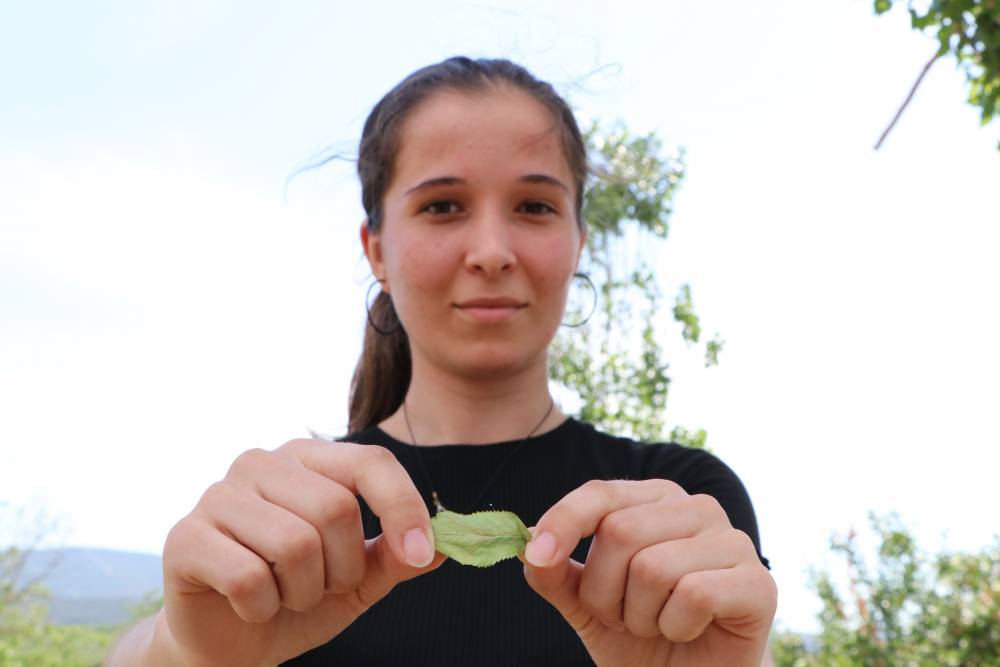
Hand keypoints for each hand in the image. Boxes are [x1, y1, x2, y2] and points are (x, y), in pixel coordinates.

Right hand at [160, 439, 445, 666]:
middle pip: (335, 508)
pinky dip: (263, 607)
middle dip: (343, 568)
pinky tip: (250, 605)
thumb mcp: (359, 580)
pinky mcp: (184, 537)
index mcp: (309, 459)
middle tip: (323, 587)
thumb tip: (448, 544)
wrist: (229, 643)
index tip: (421, 553)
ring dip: (304, 591)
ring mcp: (218, 495)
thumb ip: (396, 558)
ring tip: (286, 596)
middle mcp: (261, 463)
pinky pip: (248, 576)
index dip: (404, 507)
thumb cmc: (297, 597)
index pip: (370, 462)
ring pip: (295, 544)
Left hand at [518, 479, 776, 666]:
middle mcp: (697, 508)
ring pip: (653, 567)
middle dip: (604, 591)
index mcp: (655, 499)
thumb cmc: (641, 635)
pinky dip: (675, 627)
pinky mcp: (759, 583)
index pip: (601, 493)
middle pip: (621, 532)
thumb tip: (526, 545)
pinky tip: (687, 632)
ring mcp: (733, 541)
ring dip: (639, 616)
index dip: (563, 521)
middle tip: (622, 617)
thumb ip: (554, 573)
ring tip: (656, 626)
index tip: (536, 555)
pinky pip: (693, 594)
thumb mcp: (584, 604)